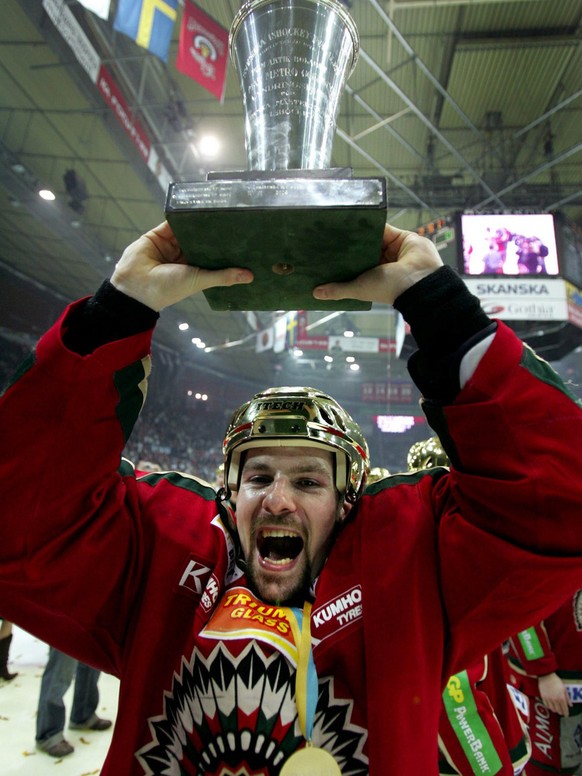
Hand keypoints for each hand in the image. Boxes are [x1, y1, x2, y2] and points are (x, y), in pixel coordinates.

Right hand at [111, 221, 252, 310]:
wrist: (136, 285)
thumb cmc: (168, 289)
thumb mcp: (199, 281)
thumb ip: (223, 276)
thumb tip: (250, 276)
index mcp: (196, 269)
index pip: (214, 255)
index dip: (227, 249)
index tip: (245, 240)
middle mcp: (185, 256)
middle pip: (204, 240)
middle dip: (216, 232)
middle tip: (237, 218)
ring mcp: (172, 244)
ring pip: (190, 228)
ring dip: (201, 220)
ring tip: (219, 208)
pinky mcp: (160, 233)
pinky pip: (173, 220)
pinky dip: (183, 213)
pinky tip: (196, 205)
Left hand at [312, 223, 442, 305]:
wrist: (420, 279)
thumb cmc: (388, 288)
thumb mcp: (359, 289)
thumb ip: (338, 290)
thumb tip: (315, 294)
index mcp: (371, 277)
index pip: (353, 265)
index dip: (341, 260)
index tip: (325, 252)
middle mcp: (381, 263)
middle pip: (362, 249)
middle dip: (349, 243)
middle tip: (329, 233)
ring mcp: (390, 249)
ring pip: (372, 237)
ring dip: (360, 231)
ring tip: (341, 222)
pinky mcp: (399, 237)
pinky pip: (384, 227)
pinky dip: (374, 222)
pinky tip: (360, 216)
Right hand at [538, 672, 571, 716]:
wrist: (546, 676)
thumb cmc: (556, 681)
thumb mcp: (564, 689)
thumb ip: (567, 698)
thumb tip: (570, 705)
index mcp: (561, 697)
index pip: (564, 709)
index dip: (566, 713)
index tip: (566, 715)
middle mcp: (555, 700)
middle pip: (558, 710)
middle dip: (561, 712)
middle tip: (562, 712)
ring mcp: (548, 699)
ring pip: (552, 709)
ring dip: (555, 710)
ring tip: (556, 709)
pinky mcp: (543, 697)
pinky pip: (546, 705)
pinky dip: (549, 707)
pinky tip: (551, 706)